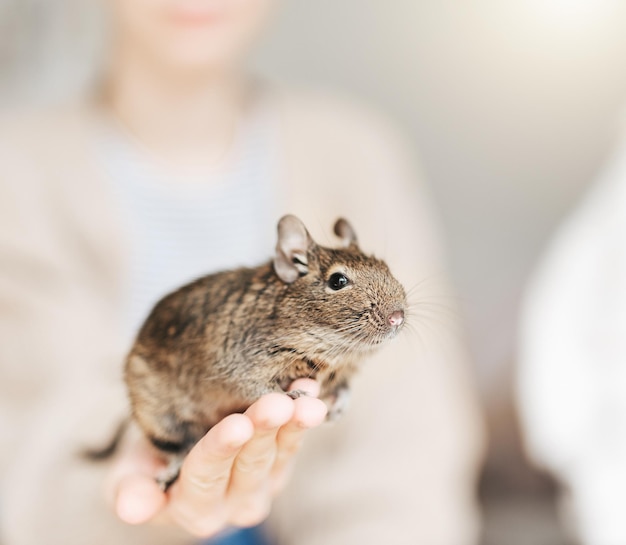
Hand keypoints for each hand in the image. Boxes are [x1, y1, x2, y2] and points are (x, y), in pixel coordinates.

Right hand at [106, 379, 326, 536]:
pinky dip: (304, 416)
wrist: (178, 442)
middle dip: (263, 431)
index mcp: (194, 508)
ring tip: (306, 399)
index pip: (205, 477)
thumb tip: (131, 507)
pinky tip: (312, 391)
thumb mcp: (131, 470)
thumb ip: (131, 489)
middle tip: (275, 403)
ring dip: (294, 424)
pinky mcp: (283, 463)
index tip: (235, 425)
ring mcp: (264, 483)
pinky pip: (296, 439)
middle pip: (251, 463)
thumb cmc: (150, 456)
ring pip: (281, 452)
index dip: (220, 451)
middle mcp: (234, 502)